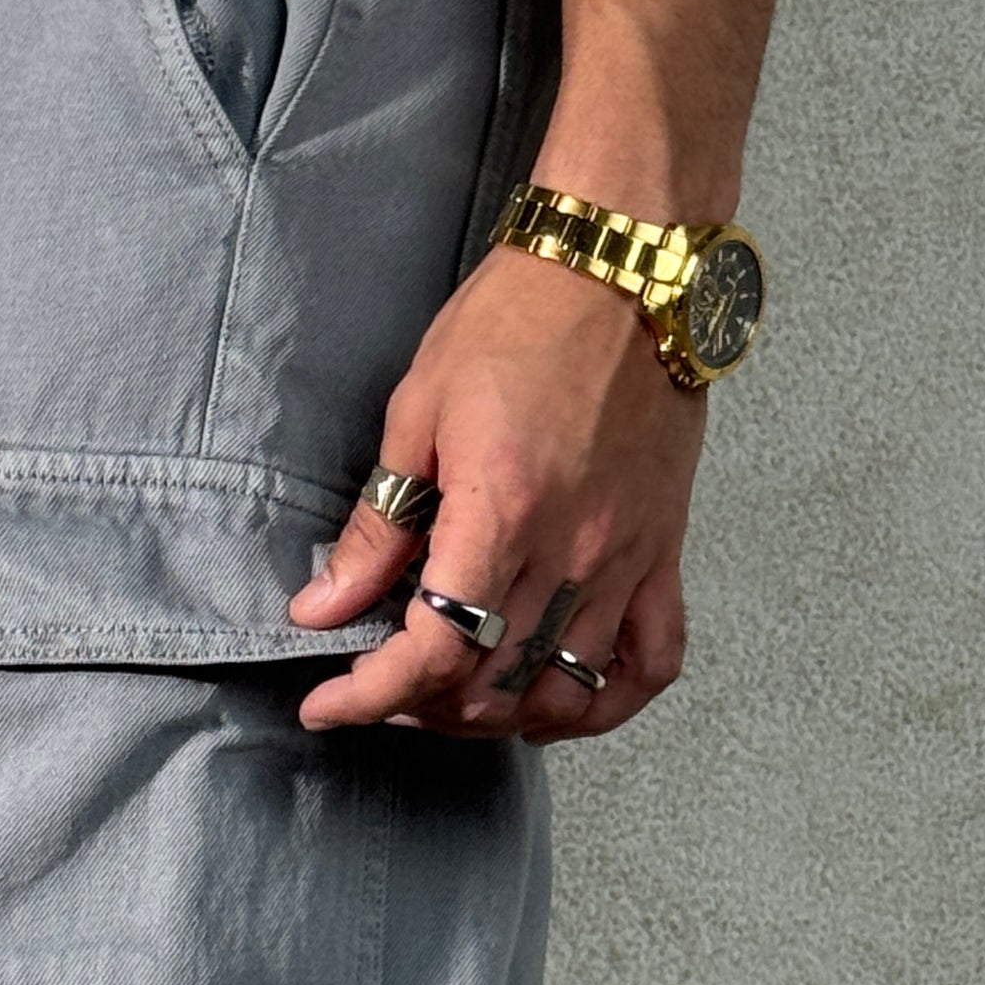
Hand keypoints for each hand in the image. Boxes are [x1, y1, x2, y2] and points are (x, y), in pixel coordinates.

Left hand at [287, 245, 705, 740]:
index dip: (368, 694)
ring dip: (500, 715)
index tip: (326, 704)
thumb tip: (320, 606)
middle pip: (491, 684)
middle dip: (419, 704)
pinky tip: (555, 696)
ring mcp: (626, 558)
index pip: (432, 649)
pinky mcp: (664, 551)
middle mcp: (571, 550)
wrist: (626, 269)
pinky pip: (652, 662)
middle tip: (378, 680)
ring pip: (565, 691)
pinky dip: (604, 702)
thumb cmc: (516, 321)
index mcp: (500, 512)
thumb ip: (375, 526)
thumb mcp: (417, 411)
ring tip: (454, 694)